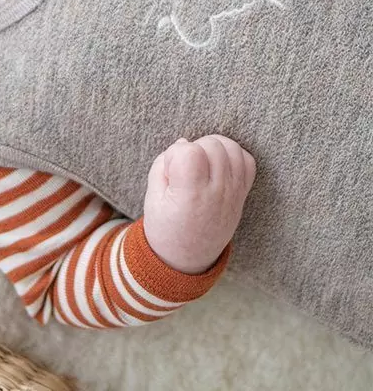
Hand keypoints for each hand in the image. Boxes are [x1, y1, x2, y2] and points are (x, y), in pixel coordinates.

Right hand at [142, 134, 255, 273]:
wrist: (187, 259)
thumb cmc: (165, 229)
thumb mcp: (152, 198)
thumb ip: (162, 165)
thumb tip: (183, 142)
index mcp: (191, 196)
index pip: (190, 151)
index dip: (175, 153)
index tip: (170, 170)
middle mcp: (217, 193)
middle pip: (214, 145)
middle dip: (195, 146)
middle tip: (184, 165)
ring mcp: (233, 194)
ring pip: (233, 148)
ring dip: (214, 147)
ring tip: (201, 161)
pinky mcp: (242, 195)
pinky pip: (248, 162)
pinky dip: (233, 155)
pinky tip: (216, 164)